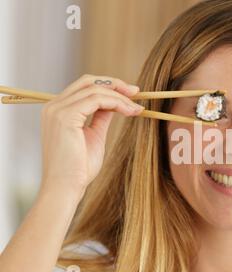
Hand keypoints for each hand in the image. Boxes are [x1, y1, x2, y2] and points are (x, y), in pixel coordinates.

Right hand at [39, 74, 142, 194]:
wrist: (66, 188)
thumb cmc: (79, 169)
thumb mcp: (94, 136)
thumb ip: (101, 117)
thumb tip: (114, 104)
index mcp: (57, 110)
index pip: (84, 87)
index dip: (109, 86)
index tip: (131, 94)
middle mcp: (54, 107)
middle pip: (88, 81)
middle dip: (115, 84)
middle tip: (136, 92)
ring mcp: (57, 110)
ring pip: (95, 89)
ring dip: (120, 97)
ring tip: (136, 108)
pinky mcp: (65, 117)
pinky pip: (96, 99)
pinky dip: (116, 102)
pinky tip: (129, 112)